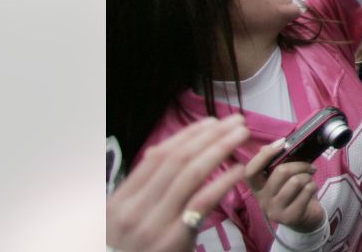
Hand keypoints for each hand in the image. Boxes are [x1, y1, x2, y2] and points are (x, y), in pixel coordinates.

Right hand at [106, 115, 249, 251]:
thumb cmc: (130, 250)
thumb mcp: (122, 219)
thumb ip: (139, 188)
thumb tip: (155, 152)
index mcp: (120, 200)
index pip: (158, 156)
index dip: (188, 135)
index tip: (212, 122)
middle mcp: (133, 209)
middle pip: (177, 160)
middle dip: (210, 136)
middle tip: (236, 122)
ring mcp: (154, 224)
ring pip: (191, 175)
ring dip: (220, 149)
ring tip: (241, 137)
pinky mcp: (175, 239)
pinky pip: (202, 202)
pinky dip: (222, 181)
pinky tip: (239, 170)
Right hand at [244, 140, 324, 232]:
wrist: (305, 219)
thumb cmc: (293, 193)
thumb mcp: (282, 178)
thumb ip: (277, 161)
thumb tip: (275, 144)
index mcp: (257, 187)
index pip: (250, 171)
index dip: (264, 155)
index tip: (282, 144)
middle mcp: (262, 200)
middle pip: (281, 172)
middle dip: (300, 164)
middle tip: (309, 167)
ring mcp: (275, 211)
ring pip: (296, 181)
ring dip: (307, 176)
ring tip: (309, 179)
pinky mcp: (290, 217)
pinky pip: (306, 191)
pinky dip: (313, 185)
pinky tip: (311, 189)